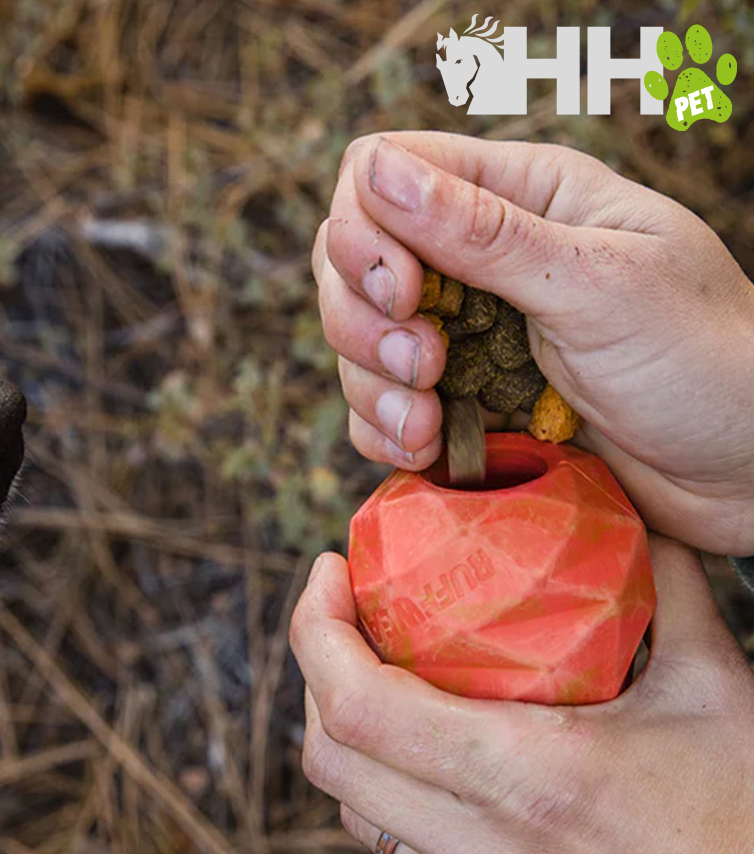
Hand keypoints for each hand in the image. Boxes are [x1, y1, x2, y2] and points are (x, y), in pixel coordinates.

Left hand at [290, 537, 753, 853]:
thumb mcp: (719, 687)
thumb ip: (668, 586)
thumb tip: (630, 509)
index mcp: (530, 778)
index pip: (359, 705)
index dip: (315, 631)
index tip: (326, 575)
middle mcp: (486, 848)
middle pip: (327, 758)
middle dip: (312, 671)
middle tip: (339, 613)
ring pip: (350, 810)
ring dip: (339, 733)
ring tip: (366, 671)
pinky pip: (396, 847)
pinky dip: (379, 787)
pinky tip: (415, 747)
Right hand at [313, 132, 753, 555]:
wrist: (743, 470)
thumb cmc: (702, 360)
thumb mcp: (597, 285)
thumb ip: (484, 233)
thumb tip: (379, 171)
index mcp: (521, 197)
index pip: (384, 176)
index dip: (369, 231)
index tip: (406, 292)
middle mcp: (480, 261)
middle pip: (350, 261)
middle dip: (365, 318)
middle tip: (424, 362)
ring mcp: (465, 338)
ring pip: (356, 342)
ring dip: (373, 387)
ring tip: (429, 421)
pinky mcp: (460, 407)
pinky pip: (378, 412)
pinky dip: (384, 433)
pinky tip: (427, 449)